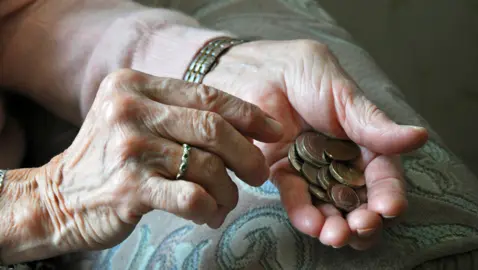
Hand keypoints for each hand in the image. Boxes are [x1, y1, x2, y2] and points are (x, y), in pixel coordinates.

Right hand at [2, 69, 282, 260]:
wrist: (59, 198)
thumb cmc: (110, 158)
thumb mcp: (137, 119)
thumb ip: (180, 113)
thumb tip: (246, 126)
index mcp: (135, 85)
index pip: (207, 95)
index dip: (248, 114)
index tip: (274, 131)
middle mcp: (129, 109)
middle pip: (213, 128)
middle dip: (248, 154)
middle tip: (259, 174)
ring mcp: (128, 149)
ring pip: (208, 166)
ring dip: (228, 189)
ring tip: (226, 201)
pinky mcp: (129, 188)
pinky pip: (191, 197)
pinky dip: (210, 208)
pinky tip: (209, 214)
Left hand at [204, 40, 428, 249]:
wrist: (256, 71)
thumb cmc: (303, 73)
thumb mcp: (342, 94)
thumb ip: (372, 122)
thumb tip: (418, 137)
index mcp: (363, 141)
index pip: (382, 174)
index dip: (388, 193)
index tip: (389, 207)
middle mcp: (340, 161)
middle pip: (358, 199)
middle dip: (363, 219)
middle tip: (361, 227)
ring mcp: (311, 170)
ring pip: (329, 206)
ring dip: (335, 225)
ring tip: (335, 235)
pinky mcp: (283, 174)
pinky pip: (295, 198)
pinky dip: (304, 213)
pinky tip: (311, 223)